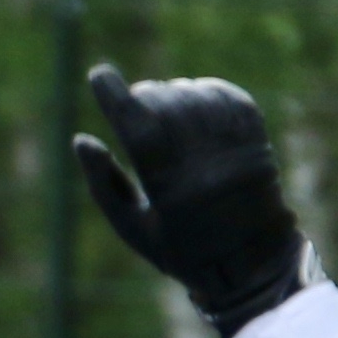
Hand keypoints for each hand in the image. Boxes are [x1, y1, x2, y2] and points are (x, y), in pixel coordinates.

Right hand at [73, 63, 310, 334]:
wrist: (252, 263)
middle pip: (164, 103)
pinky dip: (204, 92)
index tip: (99, 75)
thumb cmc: (183, 250)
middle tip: (135, 108)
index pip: (139, 126)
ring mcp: (234, 150)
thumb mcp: (134, 230)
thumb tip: (81, 139)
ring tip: (165, 112)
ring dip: (172, 94)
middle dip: (142, 98)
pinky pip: (225, 96)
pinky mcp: (256, 139)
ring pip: (193, 94)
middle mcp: (205, 165)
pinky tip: (194, 103)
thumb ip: (104, 185)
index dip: (114, 95)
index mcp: (171, 191)